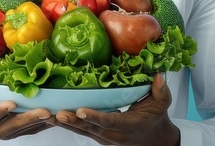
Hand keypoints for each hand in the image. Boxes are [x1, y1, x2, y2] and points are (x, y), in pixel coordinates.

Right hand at [0, 60, 53, 144]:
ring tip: (55, 114)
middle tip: (45, 111)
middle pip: (9, 128)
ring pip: (20, 131)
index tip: (11, 103)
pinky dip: (40, 126)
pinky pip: (26, 132)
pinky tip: (53, 119)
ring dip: (38, 123)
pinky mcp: (8, 133)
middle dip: (27, 120)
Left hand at [52, 73, 179, 145]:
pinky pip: (83, 132)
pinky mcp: (100, 137)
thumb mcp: (162, 104)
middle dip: (75, 122)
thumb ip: (160, 90)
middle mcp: (117, 136)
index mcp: (132, 126)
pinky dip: (70, 126)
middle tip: (59, 114)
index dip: (95, 117)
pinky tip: (56, 118)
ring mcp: (107, 139)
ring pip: (85, 132)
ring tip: (51, 116)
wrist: (155, 140)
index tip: (81, 110)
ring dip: (68, 125)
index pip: (111, 122)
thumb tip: (157, 75)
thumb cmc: (156, 119)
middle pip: (92, 129)